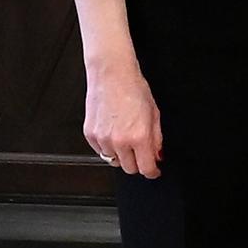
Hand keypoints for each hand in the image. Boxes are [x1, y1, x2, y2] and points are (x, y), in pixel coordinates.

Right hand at [82, 60, 163, 179]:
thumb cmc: (133, 89)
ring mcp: (102, 139)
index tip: (154, 170)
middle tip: (142, 152)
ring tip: (127, 139)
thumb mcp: (155, 114)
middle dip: (138, 163)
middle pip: (130, 169)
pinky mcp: (89, 135)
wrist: (112, 75)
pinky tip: (114, 134)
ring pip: (114, 161)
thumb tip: (157, 155)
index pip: (146, 168)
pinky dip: (108, 148)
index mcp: (139, 137)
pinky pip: (100, 151)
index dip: (153, 171)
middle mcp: (119, 141)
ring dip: (122, 156)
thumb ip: (157, 139)